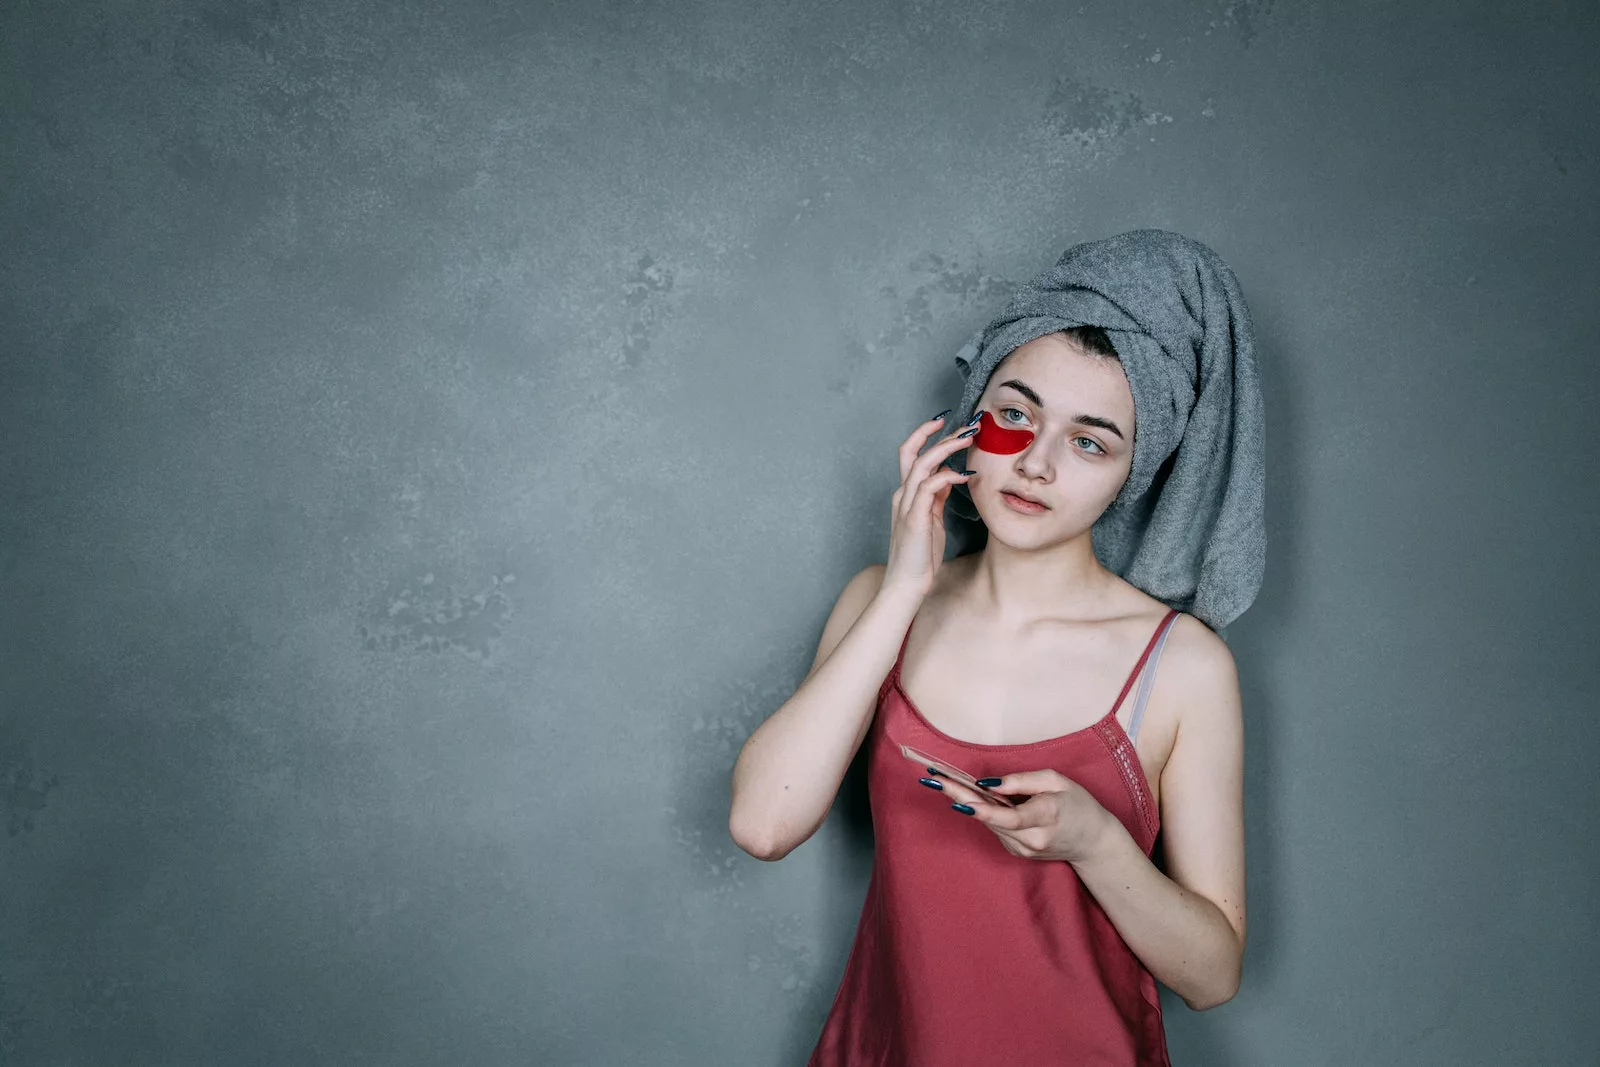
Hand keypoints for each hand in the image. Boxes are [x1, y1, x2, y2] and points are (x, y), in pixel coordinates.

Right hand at [882, 412, 976, 599]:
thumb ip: (936, 496)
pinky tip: (964, 475)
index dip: (927, 435)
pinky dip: (947, 475)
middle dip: (936, 432)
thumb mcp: (932, 519)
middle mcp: (902, 494)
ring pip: (922, 463)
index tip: (948, 423)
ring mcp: (906, 504)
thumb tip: (950, 476)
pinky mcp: (914, 517)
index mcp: (905, 494)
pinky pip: (929, 486)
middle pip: (911, 450)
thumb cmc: (920, 556)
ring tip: (969, 438)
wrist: (906, 583)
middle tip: (966, 424)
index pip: (912, 454)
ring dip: (946, 447)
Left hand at [930, 769, 1118, 865]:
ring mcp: (1023, 849)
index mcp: (1047, 816)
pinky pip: (996, 827)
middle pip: (991, 819)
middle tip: (933, 780)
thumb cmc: (1077, 805)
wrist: (1093, 842)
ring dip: (965, 802)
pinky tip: (970, 796)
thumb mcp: (1056, 781)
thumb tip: (989, 783)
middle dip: (960, 797)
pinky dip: (983, 811)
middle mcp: (1032, 839)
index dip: (984, 809)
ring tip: (942, 781)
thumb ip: (1023, 781)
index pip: (1011, 817)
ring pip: (989, 823)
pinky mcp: (1017, 852)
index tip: (960, 801)